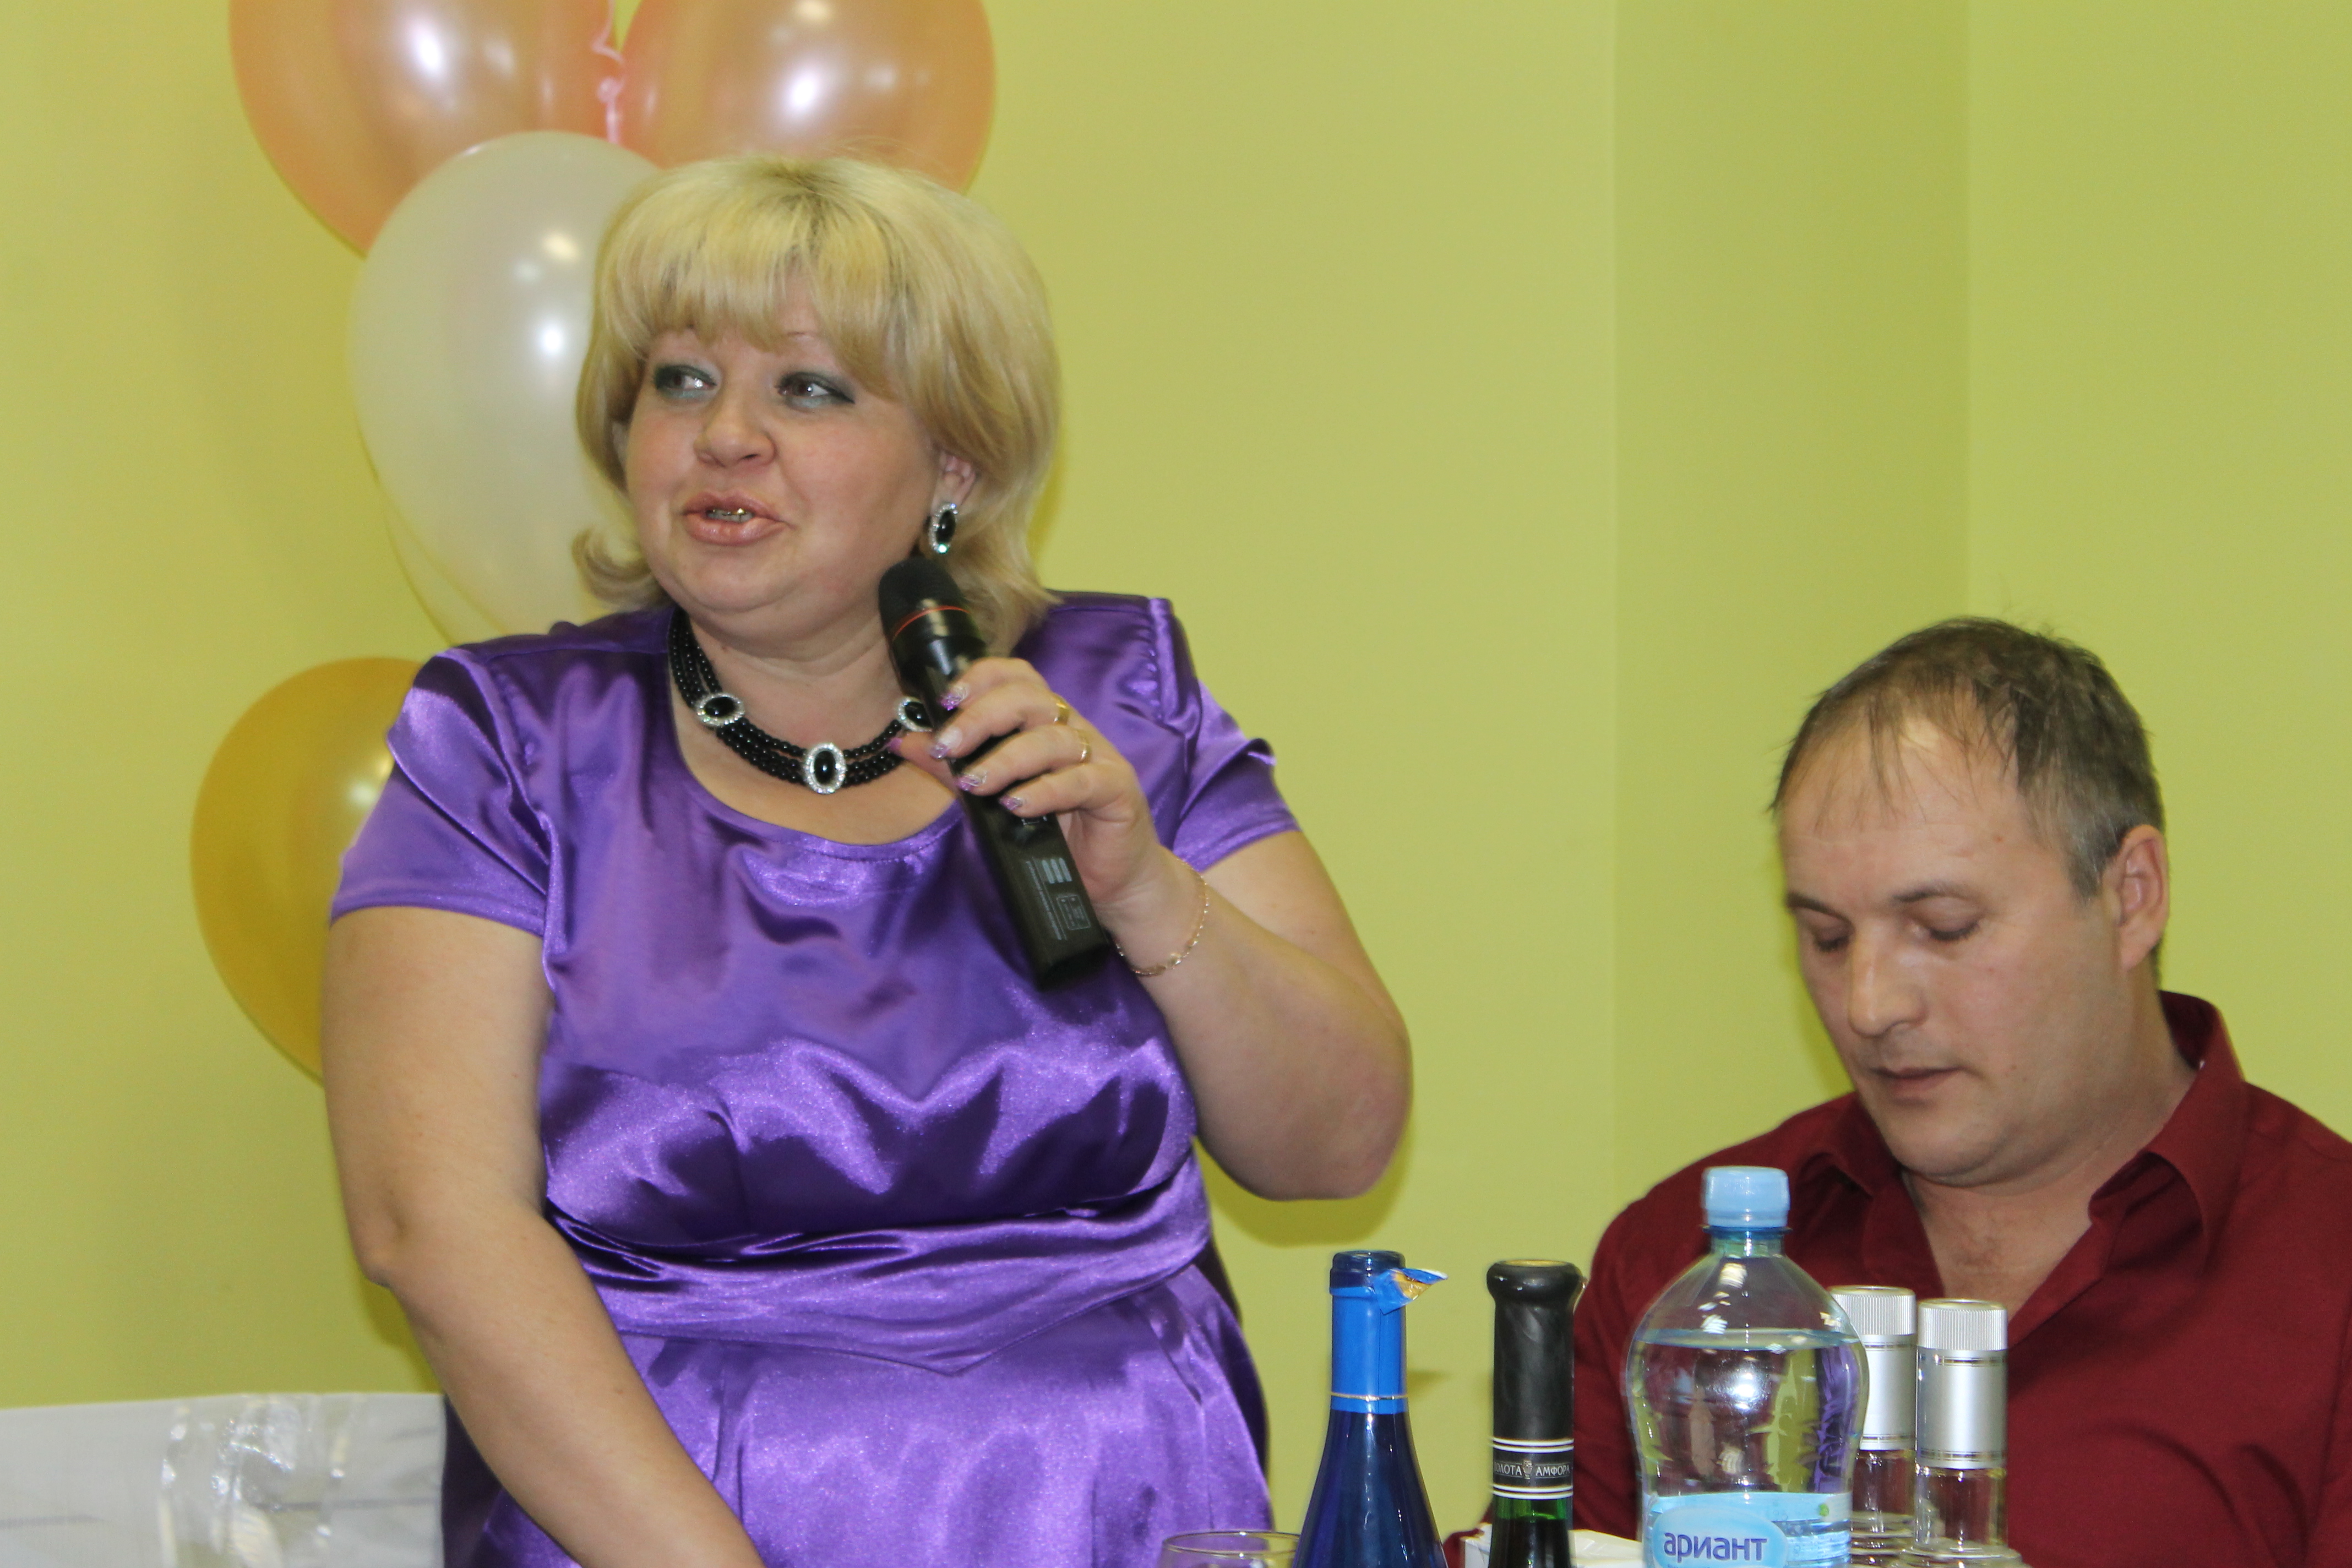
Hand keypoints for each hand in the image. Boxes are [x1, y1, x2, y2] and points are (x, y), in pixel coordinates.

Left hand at [888, 657, 1172, 919]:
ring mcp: (1098, 758)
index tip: (946, 701)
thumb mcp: (995, 798)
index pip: (1017, 678)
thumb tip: (905, 741)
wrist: (1110, 880)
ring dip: (1008, 758)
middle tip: (949, 745)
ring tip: (977, 784)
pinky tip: (1018, 805)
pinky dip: (1045, 790)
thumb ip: (954, 768)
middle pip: (1032, 699)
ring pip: (1054, 739)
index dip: (982, 678)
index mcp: (1044, 723)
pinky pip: (1081, 781)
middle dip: (983, 717)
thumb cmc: (1056, 834)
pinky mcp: (1116, 790)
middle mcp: (1072, 731)